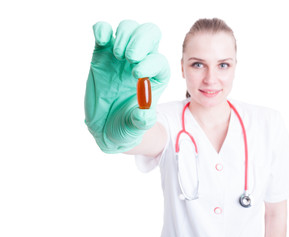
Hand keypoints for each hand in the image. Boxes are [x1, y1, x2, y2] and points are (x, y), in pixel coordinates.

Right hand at [84, 20, 169, 152]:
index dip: (151, 62)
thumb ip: (141, 122)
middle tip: (128, 57)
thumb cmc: (124, 125)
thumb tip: (145, 114)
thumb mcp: (135, 128)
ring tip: (116, 55)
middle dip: (141, 40)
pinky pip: (104, 31)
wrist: (103, 125)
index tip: (136, 74)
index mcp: (155, 78)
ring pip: (129, 28)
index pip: (160, 60)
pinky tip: (101, 40)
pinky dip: (102, 30)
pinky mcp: (101, 53)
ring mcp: (121, 56)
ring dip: (124, 35)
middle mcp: (141, 62)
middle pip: (150, 34)